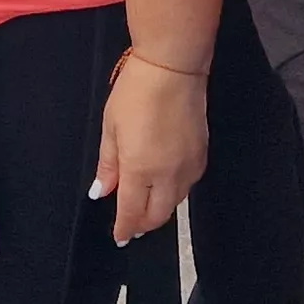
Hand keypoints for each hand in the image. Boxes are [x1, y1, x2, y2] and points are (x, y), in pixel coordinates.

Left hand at [94, 56, 208, 242]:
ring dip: (159, 208)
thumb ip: (108, 164)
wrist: (173, 67)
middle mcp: (168, 175)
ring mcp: (189, 166)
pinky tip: (164, 184)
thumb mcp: (111, 127)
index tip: (119, 237)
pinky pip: (188, 185)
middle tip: (131, 225)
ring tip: (145, 205)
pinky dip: (174, 192)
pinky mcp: (202, 155)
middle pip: (158, 215)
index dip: (124, 228)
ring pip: (175, 202)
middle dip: (143, 224)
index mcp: (139, 169)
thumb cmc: (136, 92)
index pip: (131, 212)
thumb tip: (102, 190)